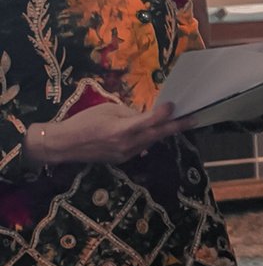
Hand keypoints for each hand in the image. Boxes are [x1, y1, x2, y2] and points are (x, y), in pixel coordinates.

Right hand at [29, 102, 187, 165]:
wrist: (64, 145)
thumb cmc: (83, 122)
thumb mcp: (108, 110)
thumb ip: (130, 114)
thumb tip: (148, 115)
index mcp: (121, 130)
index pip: (149, 122)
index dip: (164, 114)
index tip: (174, 105)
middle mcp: (126, 145)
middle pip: (157, 134)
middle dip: (177, 126)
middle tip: (194, 118)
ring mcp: (125, 155)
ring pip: (151, 142)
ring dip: (165, 132)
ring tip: (181, 122)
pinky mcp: (122, 160)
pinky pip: (141, 148)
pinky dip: (150, 139)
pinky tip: (158, 132)